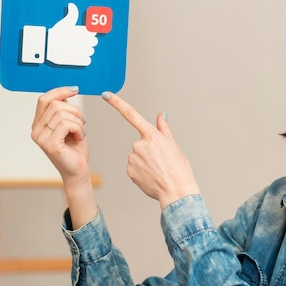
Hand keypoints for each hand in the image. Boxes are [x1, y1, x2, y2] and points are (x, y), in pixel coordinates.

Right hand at [31, 86, 89, 185]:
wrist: (78, 170)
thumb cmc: (75, 149)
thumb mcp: (70, 123)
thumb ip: (64, 110)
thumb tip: (65, 92)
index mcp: (38, 124)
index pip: (44, 99)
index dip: (59, 91)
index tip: (75, 89)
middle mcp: (36, 130)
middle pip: (55, 104)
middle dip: (74, 110)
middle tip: (82, 123)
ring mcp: (41, 138)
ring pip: (62, 113)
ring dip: (78, 121)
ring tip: (80, 132)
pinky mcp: (50, 144)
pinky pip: (66, 124)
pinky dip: (78, 128)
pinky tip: (79, 137)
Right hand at [47, 3, 98, 65]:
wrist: (48, 47)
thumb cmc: (56, 33)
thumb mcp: (65, 22)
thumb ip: (72, 13)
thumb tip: (72, 4)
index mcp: (85, 31)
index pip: (94, 32)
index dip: (88, 33)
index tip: (82, 35)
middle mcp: (88, 41)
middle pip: (94, 42)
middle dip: (88, 42)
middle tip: (78, 43)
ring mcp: (85, 51)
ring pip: (91, 51)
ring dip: (85, 51)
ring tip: (76, 50)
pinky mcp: (82, 60)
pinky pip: (88, 60)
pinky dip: (83, 59)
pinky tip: (76, 57)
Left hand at [102, 91, 199, 208]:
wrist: (176, 191)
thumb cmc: (179, 169)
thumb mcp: (174, 145)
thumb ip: (163, 129)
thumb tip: (160, 116)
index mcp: (152, 135)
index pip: (131, 114)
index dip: (117, 103)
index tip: (106, 94)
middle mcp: (139, 144)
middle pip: (140, 143)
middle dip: (148, 150)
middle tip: (161, 162)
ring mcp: (133, 158)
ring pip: (136, 156)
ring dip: (145, 162)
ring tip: (158, 170)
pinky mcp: (129, 170)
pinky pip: (134, 167)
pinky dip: (141, 171)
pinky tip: (151, 176)